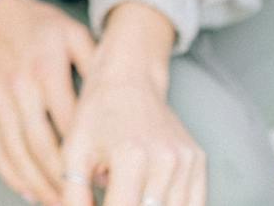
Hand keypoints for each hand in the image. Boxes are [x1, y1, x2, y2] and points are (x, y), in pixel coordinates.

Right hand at [0, 0, 93, 205]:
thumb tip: (119, 110)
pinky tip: (26, 189)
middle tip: (79, 201)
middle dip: (63, 182)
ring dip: (37, 184)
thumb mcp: (75, 35)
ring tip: (56, 203)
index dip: (87, 157)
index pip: (69, 125)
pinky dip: (9, 174)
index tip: (105, 180)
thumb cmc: (38, 25)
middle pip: (41, 147)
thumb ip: (97, 67)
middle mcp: (20, 87)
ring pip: (16, 153)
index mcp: (46, 70)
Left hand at [59, 3, 203, 205]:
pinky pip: (194, 203)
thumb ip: (75, 193)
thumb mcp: (74, 152)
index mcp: (131, 156)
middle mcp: (165, 160)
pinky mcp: (199, 162)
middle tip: (115, 196)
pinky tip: (150, 197)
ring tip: (130, 192)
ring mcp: (187, 162)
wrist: (129, 80)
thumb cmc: (97, 115)